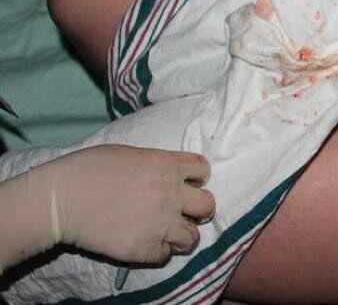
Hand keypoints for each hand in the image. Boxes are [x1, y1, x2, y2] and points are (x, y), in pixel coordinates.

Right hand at [39, 145, 213, 263]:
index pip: (203, 170)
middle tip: (183, 211)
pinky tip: (146, 243)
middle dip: (198, 208)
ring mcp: (158, 224)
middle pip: (208, 205)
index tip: (186, 184)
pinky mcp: (142, 249)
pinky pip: (164, 255)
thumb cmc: (87, 169)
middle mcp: (170, 195)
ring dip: (182, 234)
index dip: (196, 177)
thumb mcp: (129, 153)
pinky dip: (158, 251)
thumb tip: (168, 170)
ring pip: (192, 237)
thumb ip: (156, 162)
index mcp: (167, 166)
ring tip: (168, 233)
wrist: (59, 200)